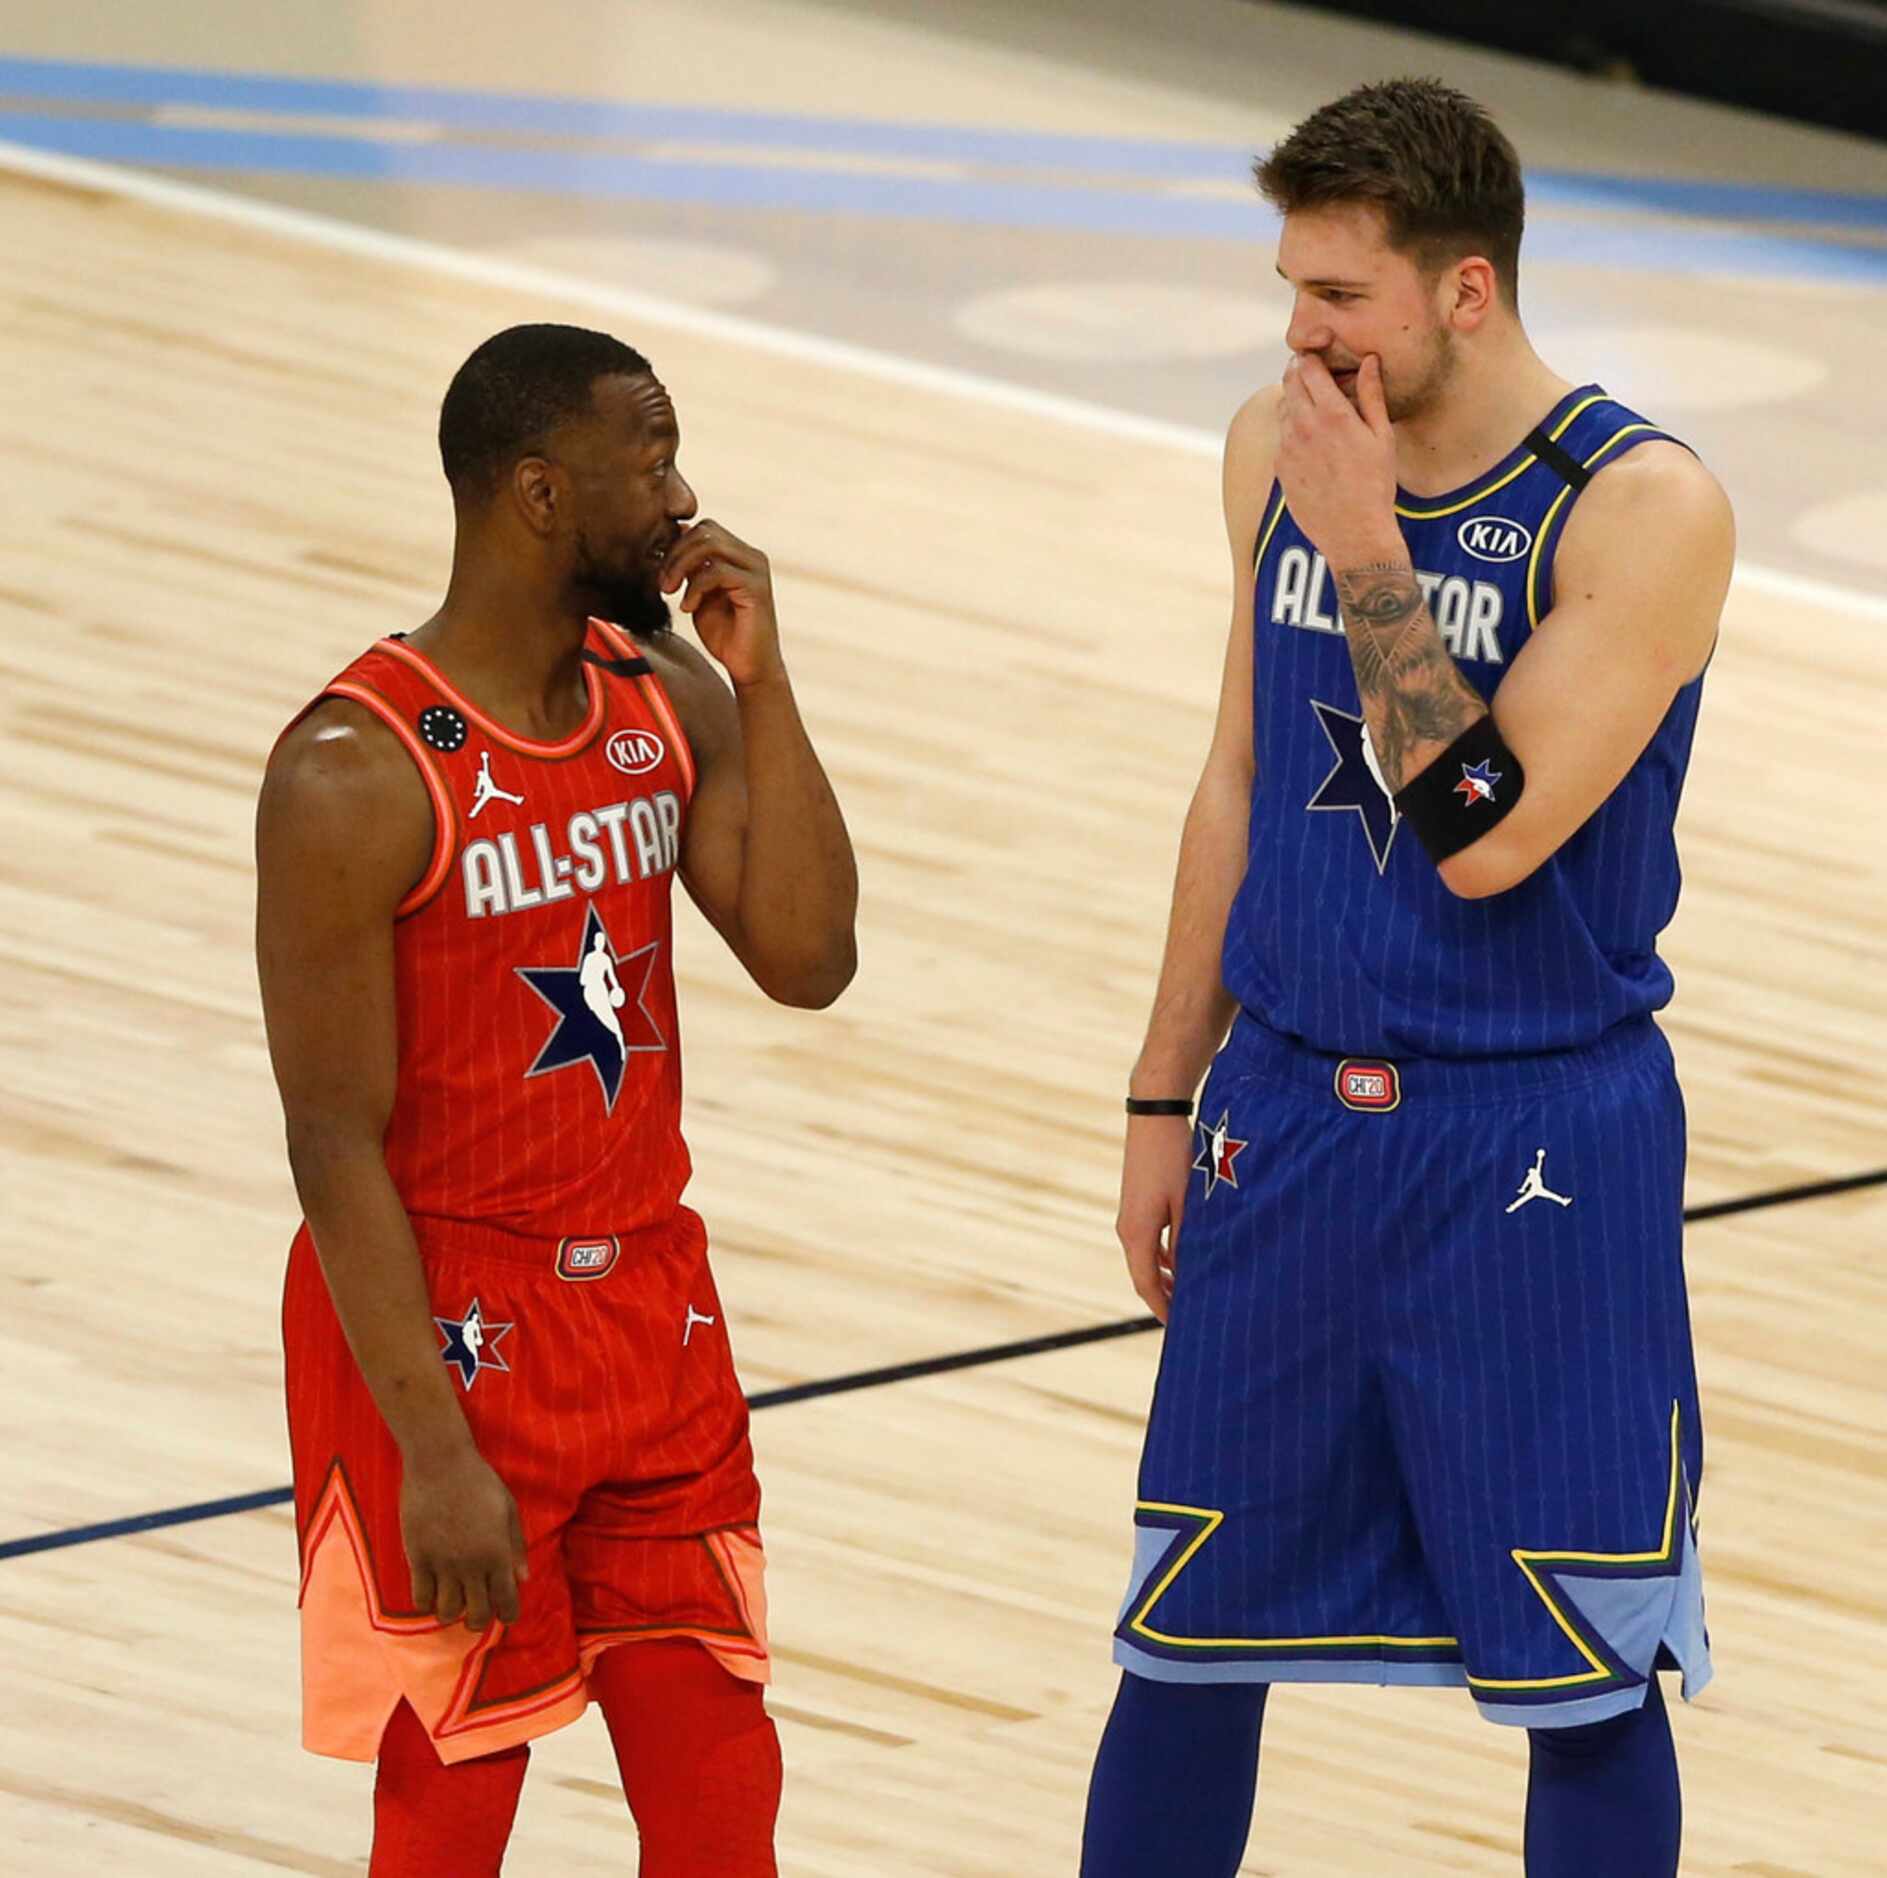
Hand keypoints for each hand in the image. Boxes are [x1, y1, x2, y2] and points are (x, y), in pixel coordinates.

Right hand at [401, 1443, 528, 1631]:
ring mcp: (442, 1563)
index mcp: (497, 1553)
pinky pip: (420, 1598)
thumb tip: (522, 1579)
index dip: (508, 1615)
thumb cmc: (480, 1482)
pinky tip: (433, 1591)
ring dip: (451, 1612)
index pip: (506, 1601)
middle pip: (476, 1616)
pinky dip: (427, 1603)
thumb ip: (516, 1546)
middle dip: (479, 1620)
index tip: (505, 1616)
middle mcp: (471, 1565)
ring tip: (454, 1600)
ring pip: (446, 1613)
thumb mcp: (508, 1509)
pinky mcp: (417, 1558)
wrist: (441, 1462)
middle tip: (477, 1612)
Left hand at [660, 520, 785, 689]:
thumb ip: (690, 569)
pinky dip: (695, 588)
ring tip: (669, 591)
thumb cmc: (725, 635)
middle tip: (663, 583)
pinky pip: (717, 572)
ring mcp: (756, 570)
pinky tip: (688, 608)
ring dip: (681, 566)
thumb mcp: (699, 595)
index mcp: (739, 555)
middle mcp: (751, 557)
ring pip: (710, 544)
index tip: (661, 574)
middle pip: (705, 530)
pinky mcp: (757, 588)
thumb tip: (671, 540)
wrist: (750, 668)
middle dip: (676, 553)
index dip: (676, 545)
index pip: (703, 529)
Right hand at [1116, 1114, 1194, 1323]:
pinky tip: (1182, 1261)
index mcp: (1137, 1233)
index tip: (1180, 1328)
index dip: (1163, 1309)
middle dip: (1164, 1299)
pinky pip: (1147, 1242)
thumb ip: (1187, 1240)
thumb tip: (1189, 1272)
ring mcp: (1129, 1216)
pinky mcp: (1135, 1204)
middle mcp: (1127, 1229)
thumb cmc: (1174, 1156)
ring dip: (1165, 1278)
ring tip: (1188, 1294)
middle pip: (1143, 1276)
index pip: (1146, 1285)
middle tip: (1188, 1319)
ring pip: (1145, 1260)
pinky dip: (1163, 1258)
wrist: (1155, 1116)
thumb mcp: (1187, 1202)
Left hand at [1275, 354, 1399, 567]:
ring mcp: (1287, 448)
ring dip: (1295, 403)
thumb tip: (1369, 360)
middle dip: (1298, 373)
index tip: (1316, 357)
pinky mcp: (1279, 468)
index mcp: (1333, 414)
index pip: (1308, 368)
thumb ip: (1372, 394)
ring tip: (1315, 410)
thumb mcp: (1382, 436)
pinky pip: (1280, 438)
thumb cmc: (1375, 485)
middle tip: (1312, 375)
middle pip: (1289, 383)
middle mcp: (1304, 427)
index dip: (1310, 358)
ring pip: (1283, 409)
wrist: (1353, 532)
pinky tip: (1310, 442)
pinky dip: (1291, 431)